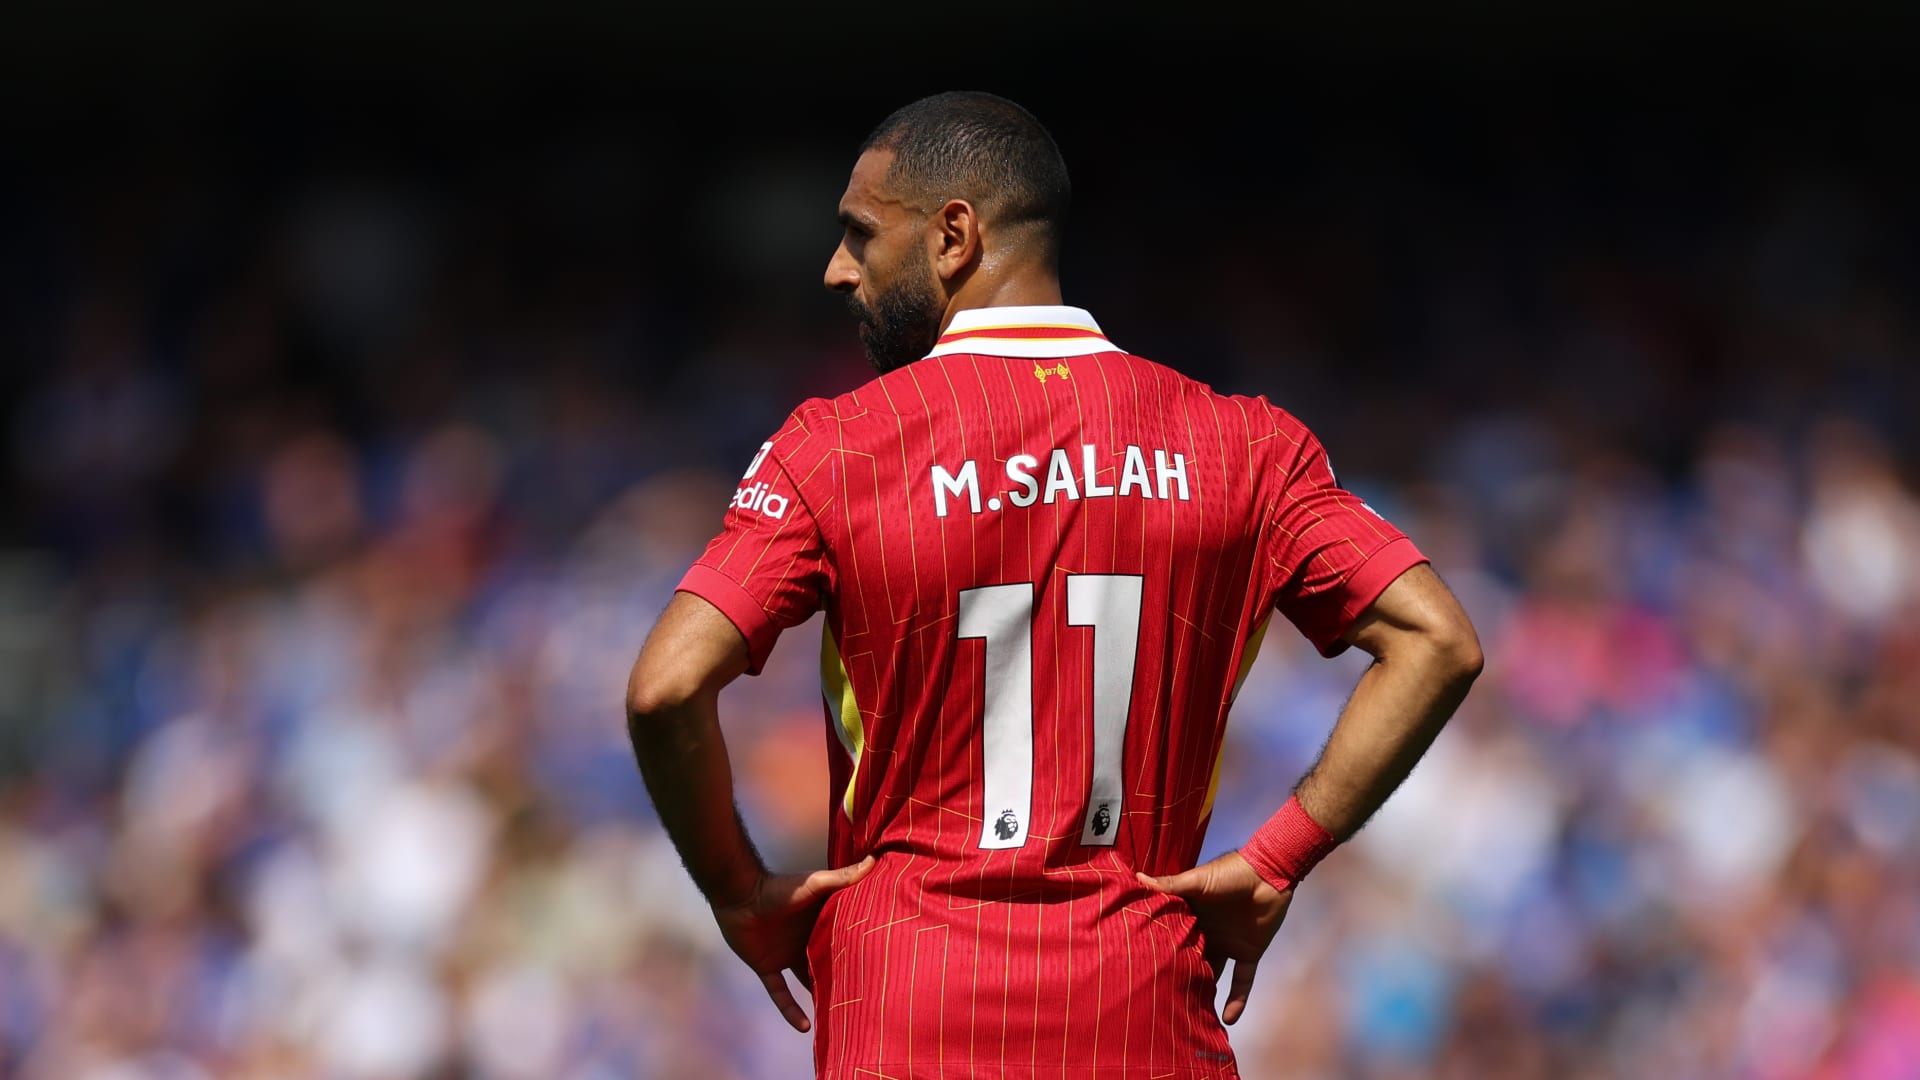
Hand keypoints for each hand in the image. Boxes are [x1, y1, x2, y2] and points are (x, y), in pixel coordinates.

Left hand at [712, 856, 876, 1031]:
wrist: (739, 894)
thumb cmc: (778, 887)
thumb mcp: (815, 884)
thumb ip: (842, 878)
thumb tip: (874, 862)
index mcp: (820, 922)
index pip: (844, 941)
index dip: (859, 953)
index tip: (880, 968)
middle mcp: (806, 940)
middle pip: (828, 964)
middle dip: (843, 980)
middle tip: (866, 1001)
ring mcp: (786, 955)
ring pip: (806, 983)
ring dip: (820, 999)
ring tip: (840, 1019)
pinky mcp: (767, 967)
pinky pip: (780, 994)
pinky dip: (790, 1010)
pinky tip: (805, 1028)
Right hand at [1136, 851, 1292, 1024]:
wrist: (1271, 873)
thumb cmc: (1232, 872)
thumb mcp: (1198, 880)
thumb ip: (1171, 885)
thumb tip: (1137, 879)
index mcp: (1192, 915)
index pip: (1172, 936)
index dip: (1158, 949)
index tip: (1139, 967)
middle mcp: (1207, 933)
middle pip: (1189, 959)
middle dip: (1178, 977)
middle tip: (1158, 998)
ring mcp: (1228, 944)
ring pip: (1212, 974)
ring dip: (1203, 993)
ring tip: (1185, 1016)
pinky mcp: (1249, 953)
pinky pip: (1243, 981)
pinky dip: (1237, 1000)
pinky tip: (1228, 1020)